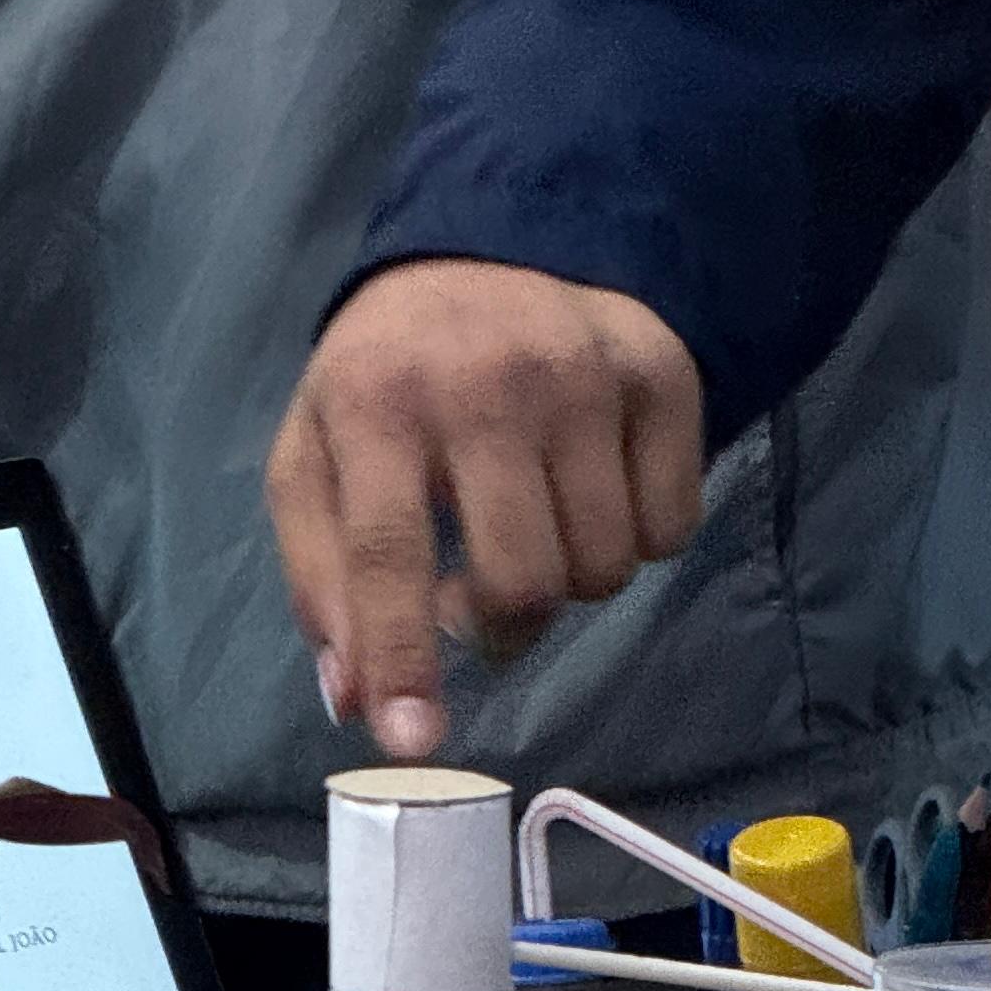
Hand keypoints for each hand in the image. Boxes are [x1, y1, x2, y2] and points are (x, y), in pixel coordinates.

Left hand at [268, 259, 704, 761]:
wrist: (495, 249)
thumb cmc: (391, 377)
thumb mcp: (319, 455)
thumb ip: (322, 576)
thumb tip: (354, 699)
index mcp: (376, 402)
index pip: (387, 554)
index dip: (401, 657)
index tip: (411, 741)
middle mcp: (486, 382)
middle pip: (521, 581)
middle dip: (501, 625)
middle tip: (478, 599)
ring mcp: (586, 374)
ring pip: (604, 567)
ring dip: (569, 581)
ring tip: (534, 527)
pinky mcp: (662, 372)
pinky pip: (671, 528)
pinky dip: (636, 538)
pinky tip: (592, 488)